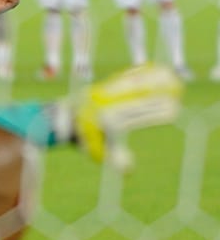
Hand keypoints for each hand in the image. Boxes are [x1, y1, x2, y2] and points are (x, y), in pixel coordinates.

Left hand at [66, 64, 183, 170]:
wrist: (61, 120)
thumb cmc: (84, 137)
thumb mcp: (97, 151)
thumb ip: (115, 158)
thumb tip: (129, 170)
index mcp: (109, 121)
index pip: (139, 115)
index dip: (155, 113)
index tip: (172, 110)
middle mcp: (108, 105)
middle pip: (139, 98)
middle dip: (159, 95)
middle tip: (178, 92)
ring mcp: (105, 93)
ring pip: (133, 84)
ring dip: (153, 79)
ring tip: (171, 76)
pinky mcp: (103, 85)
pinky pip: (124, 76)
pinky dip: (140, 72)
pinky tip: (155, 69)